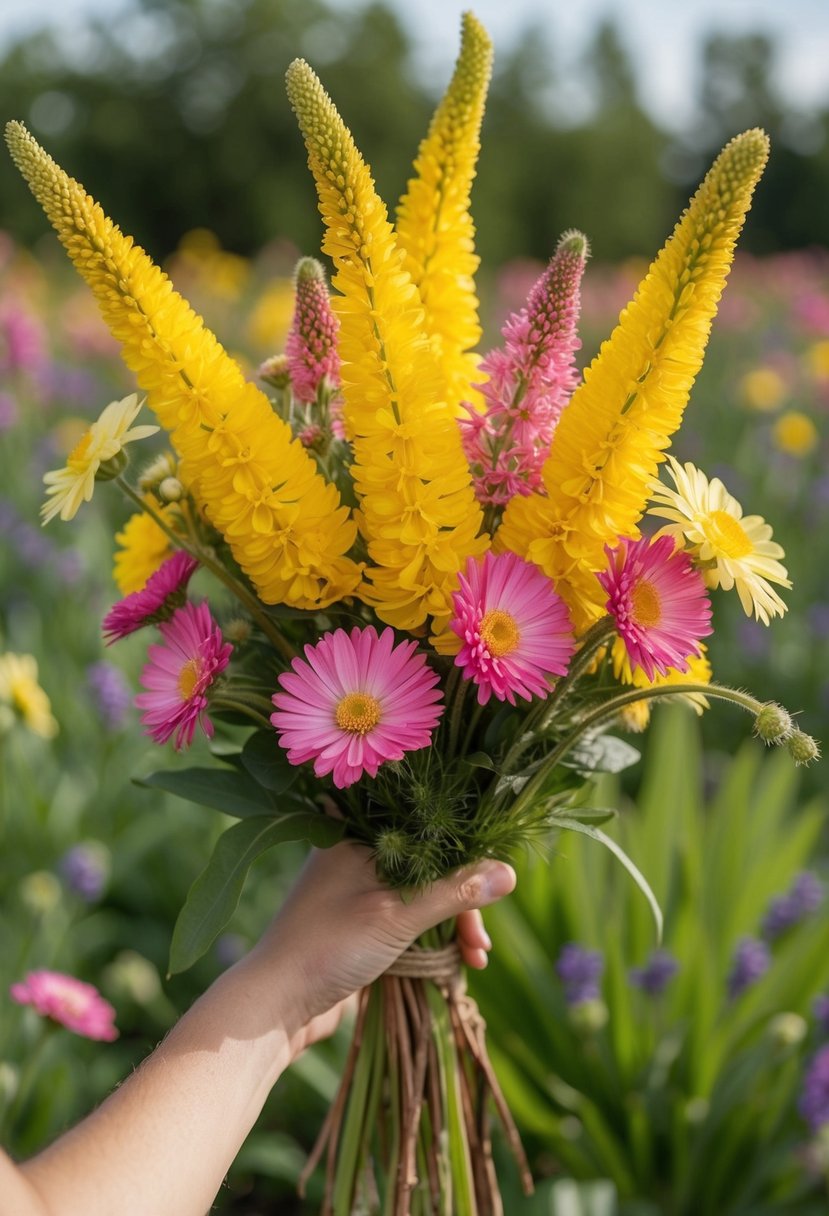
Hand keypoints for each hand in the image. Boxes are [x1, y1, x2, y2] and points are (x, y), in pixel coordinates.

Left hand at [245, 841, 515, 1056]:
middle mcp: (357, 852)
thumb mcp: (398, 915)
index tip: (494, 883)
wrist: (272, 1005)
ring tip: (474, 958)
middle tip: (480, 940)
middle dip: (463, 899)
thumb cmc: (329, 946)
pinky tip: (455, 961)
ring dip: (453, 922)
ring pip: (422, 893)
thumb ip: (455, 892)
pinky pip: (409, 918)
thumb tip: (511, 873)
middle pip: (430, 862)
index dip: (465, 853)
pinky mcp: (360, 923)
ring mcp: (358, 889)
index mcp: (357, 832)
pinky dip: (433, 936)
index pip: (427, 825)